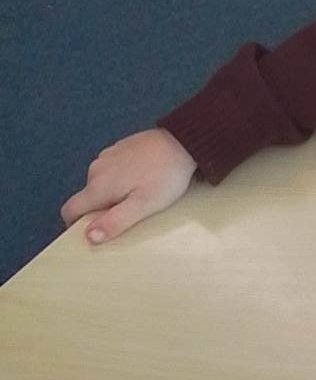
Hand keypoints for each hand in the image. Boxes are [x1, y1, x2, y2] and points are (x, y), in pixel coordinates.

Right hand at [61, 129, 196, 243]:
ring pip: (100, 184)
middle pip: (87, 198)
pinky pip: (111, 172)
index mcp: (98, 185)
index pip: (70, 209)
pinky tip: (142, 180)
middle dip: (102, 210)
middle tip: (131, 214)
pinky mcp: (117, 150)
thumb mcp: (142, 206)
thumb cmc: (165, 176)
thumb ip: (114, 222)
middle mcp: (95, 169)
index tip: (95, 232)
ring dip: (113, 195)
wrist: (181, 143)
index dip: (76, 224)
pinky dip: (120, 181)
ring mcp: (106, 157)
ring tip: (141, 196)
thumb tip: (90, 236)